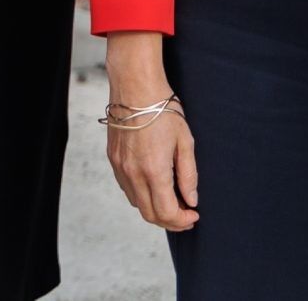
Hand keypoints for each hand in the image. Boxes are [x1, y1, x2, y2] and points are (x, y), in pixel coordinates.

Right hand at [104, 35, 198, 231]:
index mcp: (154, 170)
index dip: (182, 221)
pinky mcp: (113, 160)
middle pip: (150, 215)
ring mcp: (120, 167)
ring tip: (171, 201)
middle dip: (170, 221)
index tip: (194, 215)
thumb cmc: (162, 109)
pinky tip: (154, 187)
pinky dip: (141, 196)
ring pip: (137, 204)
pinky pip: (127, 189)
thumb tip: (191, 199)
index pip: (166, 212)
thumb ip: (188, 174)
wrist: (135, 86)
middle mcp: (133, 173)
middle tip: (185, 215)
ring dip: (155, 209)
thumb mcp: (185, 141)